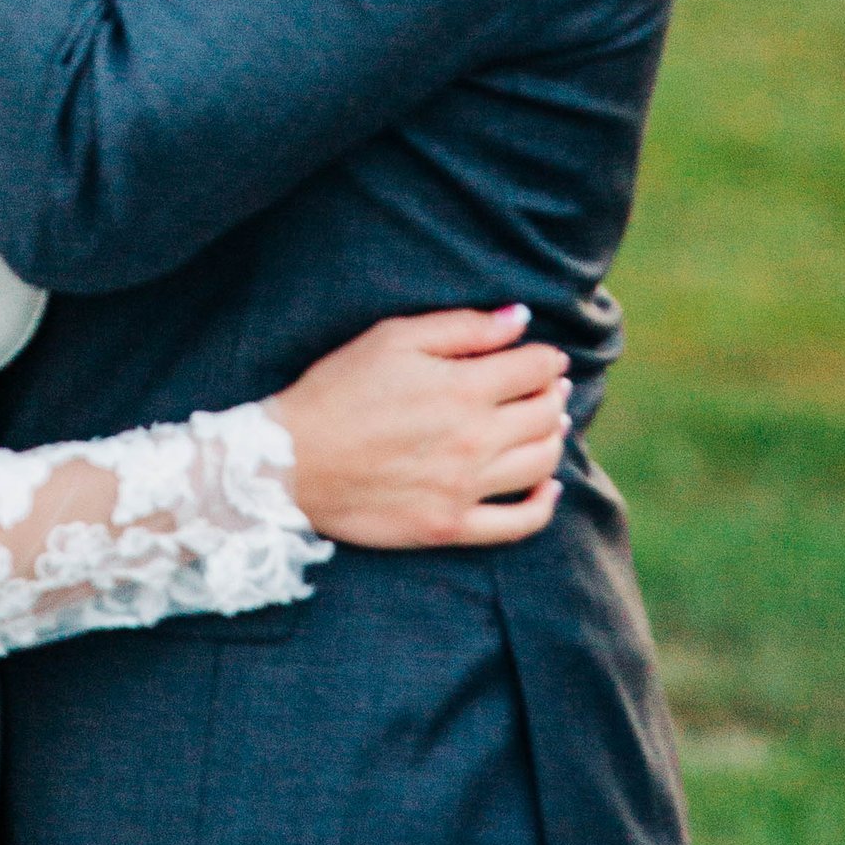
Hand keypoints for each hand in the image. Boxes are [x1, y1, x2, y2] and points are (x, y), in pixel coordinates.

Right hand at [266, 308, 571, 550]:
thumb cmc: (338, 389)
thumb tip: (521, 318)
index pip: (535, 369)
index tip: (545, 357)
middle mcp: (474, 440)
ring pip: (541, 464)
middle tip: (548, 388)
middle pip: (545, 416)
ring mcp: (465, 488)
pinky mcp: (451, 526)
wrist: (290, 462)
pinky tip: (547, 485)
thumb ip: (463, 327)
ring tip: (547, 426)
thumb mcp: (393, 339)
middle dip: (554, 395)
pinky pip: (520, 523)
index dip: (547, 359)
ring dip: (553, 439)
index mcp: (462, 389)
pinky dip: (543, 503)